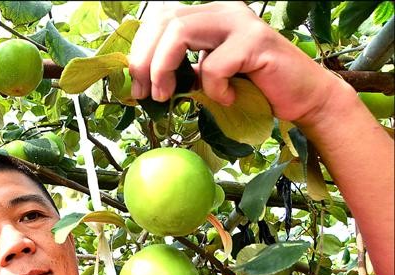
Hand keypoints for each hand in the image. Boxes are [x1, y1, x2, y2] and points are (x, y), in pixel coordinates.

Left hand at [128, 1, 344, 124]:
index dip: (139, 50)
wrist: (303, 99)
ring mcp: (240, 22)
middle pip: (164, 20)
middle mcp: (223, 11)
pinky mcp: (256, 42)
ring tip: (167, 96)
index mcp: (209, 16)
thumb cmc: (254, 90)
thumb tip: (143, 79)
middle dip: (144, 59)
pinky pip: (214, 64)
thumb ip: (183, 70)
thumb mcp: (208, 77)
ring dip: (163, 68)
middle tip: (144, 92)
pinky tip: (226, 98)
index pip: (160, 19)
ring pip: (180, 32)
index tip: (135, 84)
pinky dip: (212, 88)